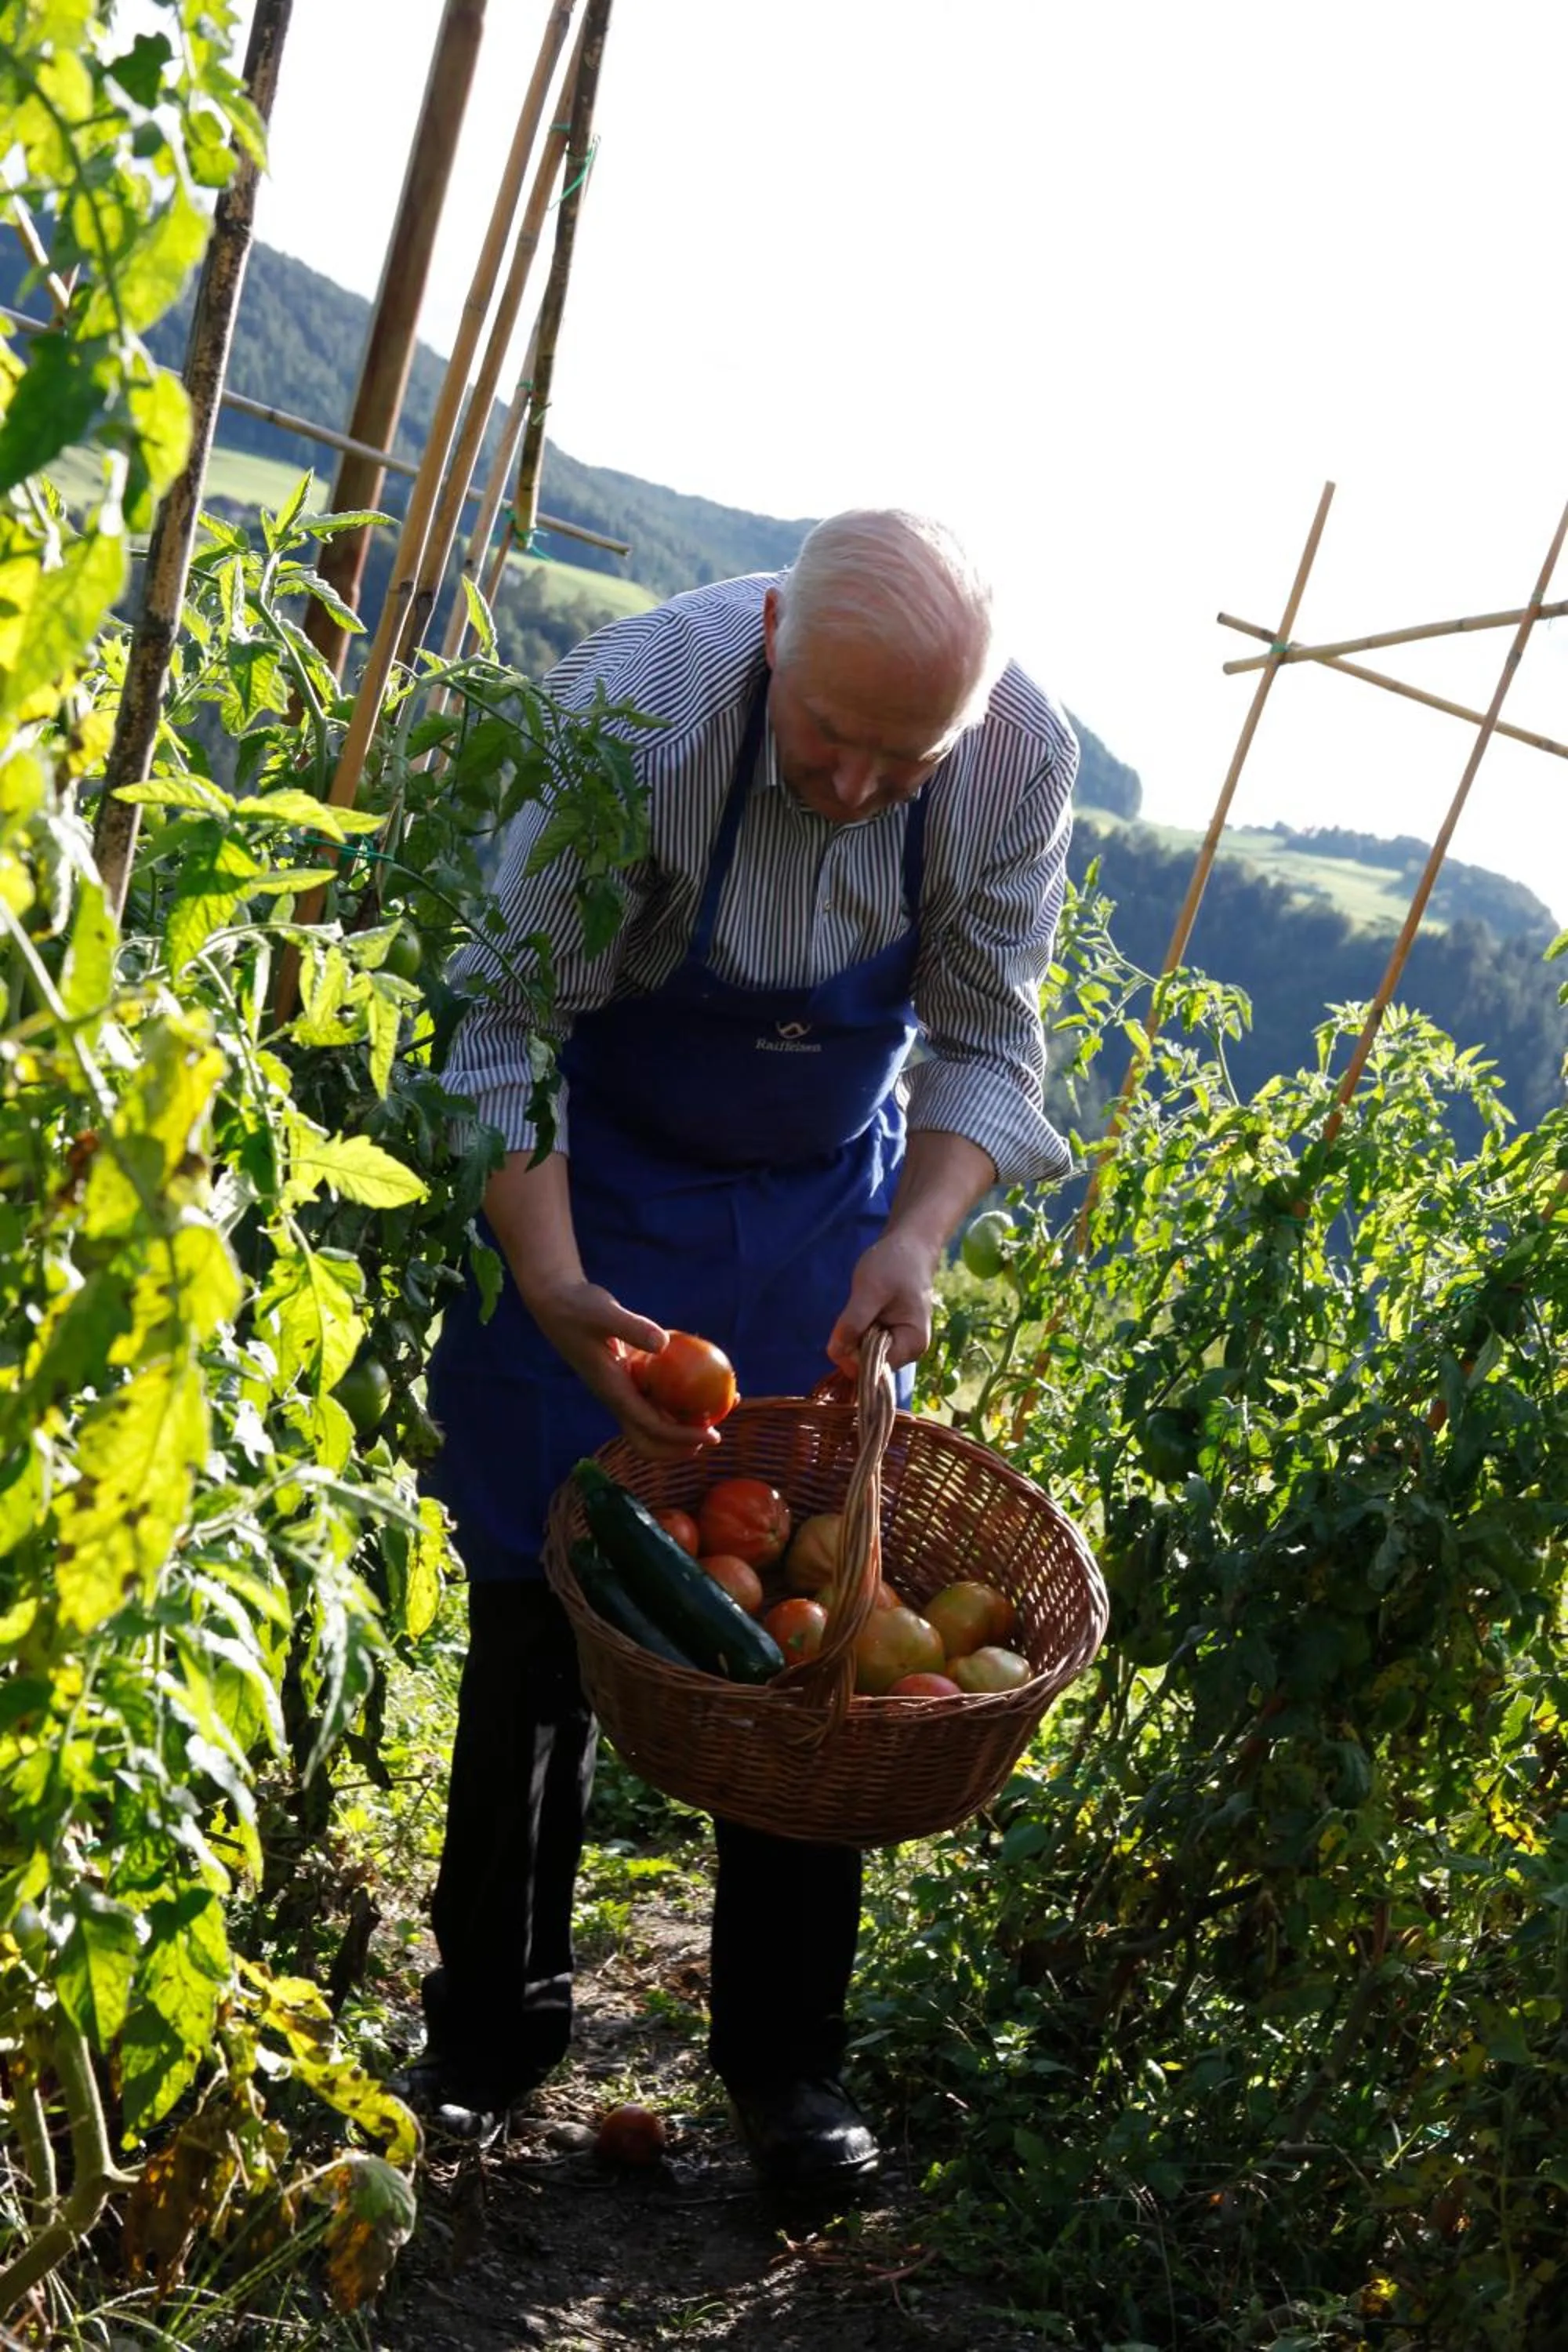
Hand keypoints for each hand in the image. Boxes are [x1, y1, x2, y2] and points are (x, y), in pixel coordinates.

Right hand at [526, 1278, 723, 1462]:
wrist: (555, 1303)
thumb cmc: (578, 1306)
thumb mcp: (603, 1312)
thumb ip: (631, 1326)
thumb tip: (664, 1344)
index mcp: (612, 1391)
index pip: (651, 1427)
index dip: (682, 1436)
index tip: (712, 1434)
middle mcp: (616, 1397)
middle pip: (648, 1440)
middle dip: (680, 1447)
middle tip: (714, 1435)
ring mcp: (619, 1390)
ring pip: (651, 1421)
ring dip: (681, 1425)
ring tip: (718, 1409)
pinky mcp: (624, 1377)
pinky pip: (653, 1397)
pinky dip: (676, 1399)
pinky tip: (700, 1380)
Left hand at [825, 1227, 940, 1376]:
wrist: (909, 1245)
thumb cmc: (895, 1265)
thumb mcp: (869, 1291)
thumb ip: (852, 1325)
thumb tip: (834, 1355)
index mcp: (912, 1345)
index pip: (874, 1370)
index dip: (852, 1355)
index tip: (845, 1329)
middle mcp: (909, 1352)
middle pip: (868, 1364)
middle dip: (853, 1342)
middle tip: (858, 1310)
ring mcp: (901, 1345)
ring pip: (864, 1354)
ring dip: (855, 1334)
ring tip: (865, 1306)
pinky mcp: (892, 1336)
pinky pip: (866, 1343)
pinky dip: (859, 1329)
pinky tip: (865, 1310)